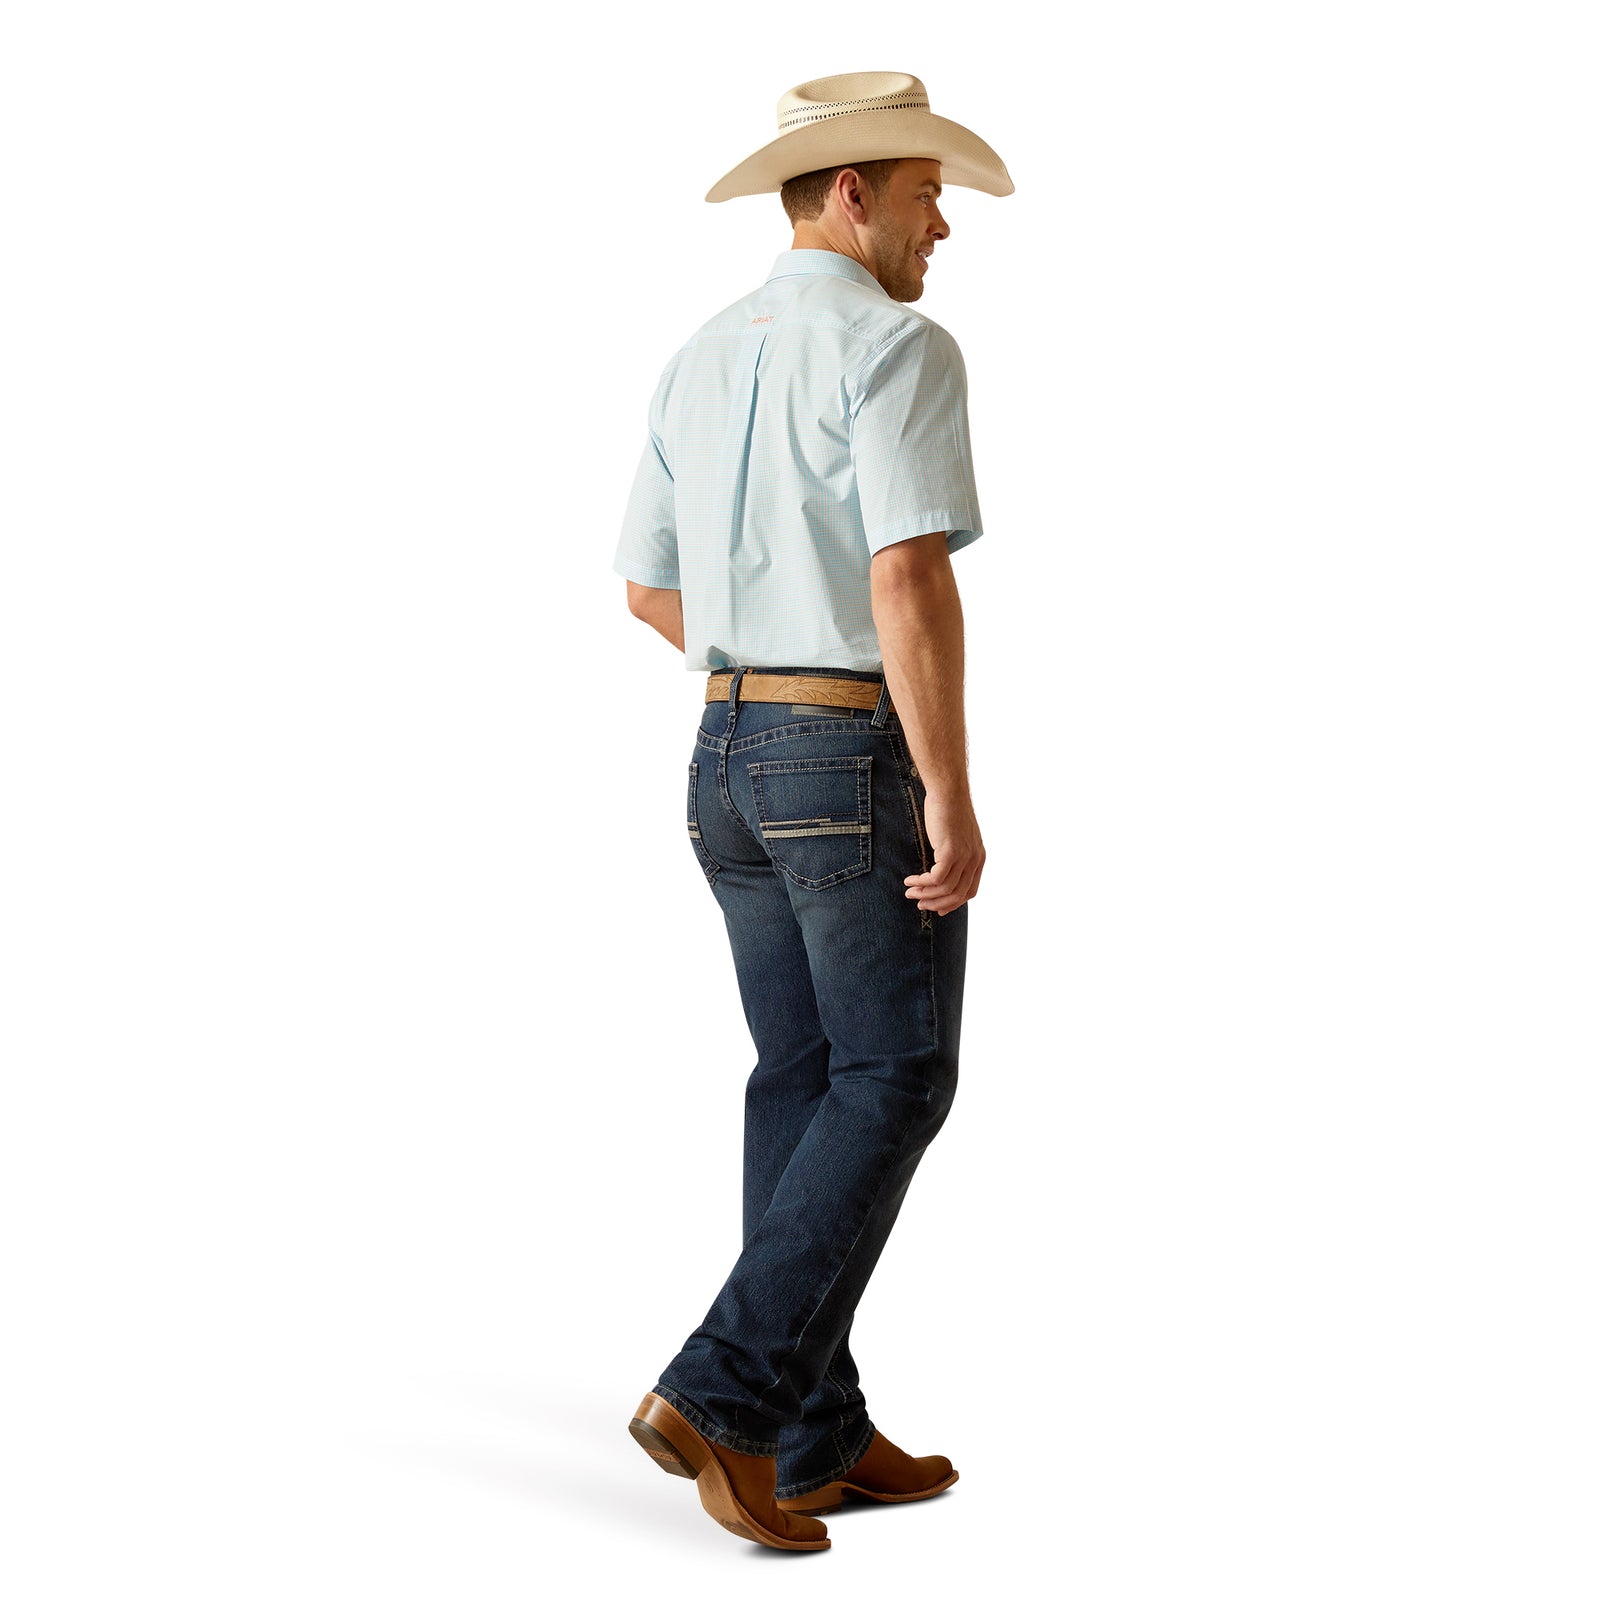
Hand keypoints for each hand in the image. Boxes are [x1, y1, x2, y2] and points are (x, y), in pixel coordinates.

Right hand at [904, 787, 984, 914]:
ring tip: (910, 893)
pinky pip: (935, 878)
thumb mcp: (956, 836)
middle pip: (958, 895)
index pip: (969, 891)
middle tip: (919, 905)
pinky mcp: (950, 851)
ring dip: (925, 894)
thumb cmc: (947, 810)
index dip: (953, 903)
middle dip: (937, 903)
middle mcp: (974, 859)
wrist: (948, 791)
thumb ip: (953, 854)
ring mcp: (964, 856)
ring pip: (945, 889)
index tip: (937, 907)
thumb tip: (939, 870)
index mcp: (978, 858)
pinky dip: (921, 882)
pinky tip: (909, 880)